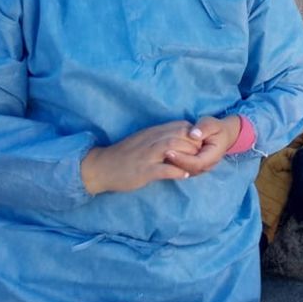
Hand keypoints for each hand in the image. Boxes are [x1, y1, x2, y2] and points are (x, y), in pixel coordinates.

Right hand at [80, 120, 202, 195]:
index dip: (194, 135)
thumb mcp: (144, 140)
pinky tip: (184, 175)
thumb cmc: (124, 155)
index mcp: (153, 132)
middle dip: (196, 146)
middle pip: (181, 135)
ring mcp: (147, 155)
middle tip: (202, 158)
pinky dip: (176, 171)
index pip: (181, 126)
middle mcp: (151, 140)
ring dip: (189, 157)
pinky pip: (164, 169)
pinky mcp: (143, 171)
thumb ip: (161, 138)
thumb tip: (181, 140)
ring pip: (174, 148)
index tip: (199, 146)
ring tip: (196, 166)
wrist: (100, 167)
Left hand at [163, 116, 241, 175]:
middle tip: (158, 154)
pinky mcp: (192, 168)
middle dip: (172, 163)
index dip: (182, 159)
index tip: (168, 151)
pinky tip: (161, 155)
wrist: (222, 136)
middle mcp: (205, 166)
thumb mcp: (212, 124)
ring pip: (182, 172)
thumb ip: (204, 128)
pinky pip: (180, 169)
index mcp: (212, 157)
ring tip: (158, 155)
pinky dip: (170, 164)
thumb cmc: (216, 129)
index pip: (196, 163)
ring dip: (169, 165)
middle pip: (187, 170)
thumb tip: (193, 134)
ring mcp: (198, 169)